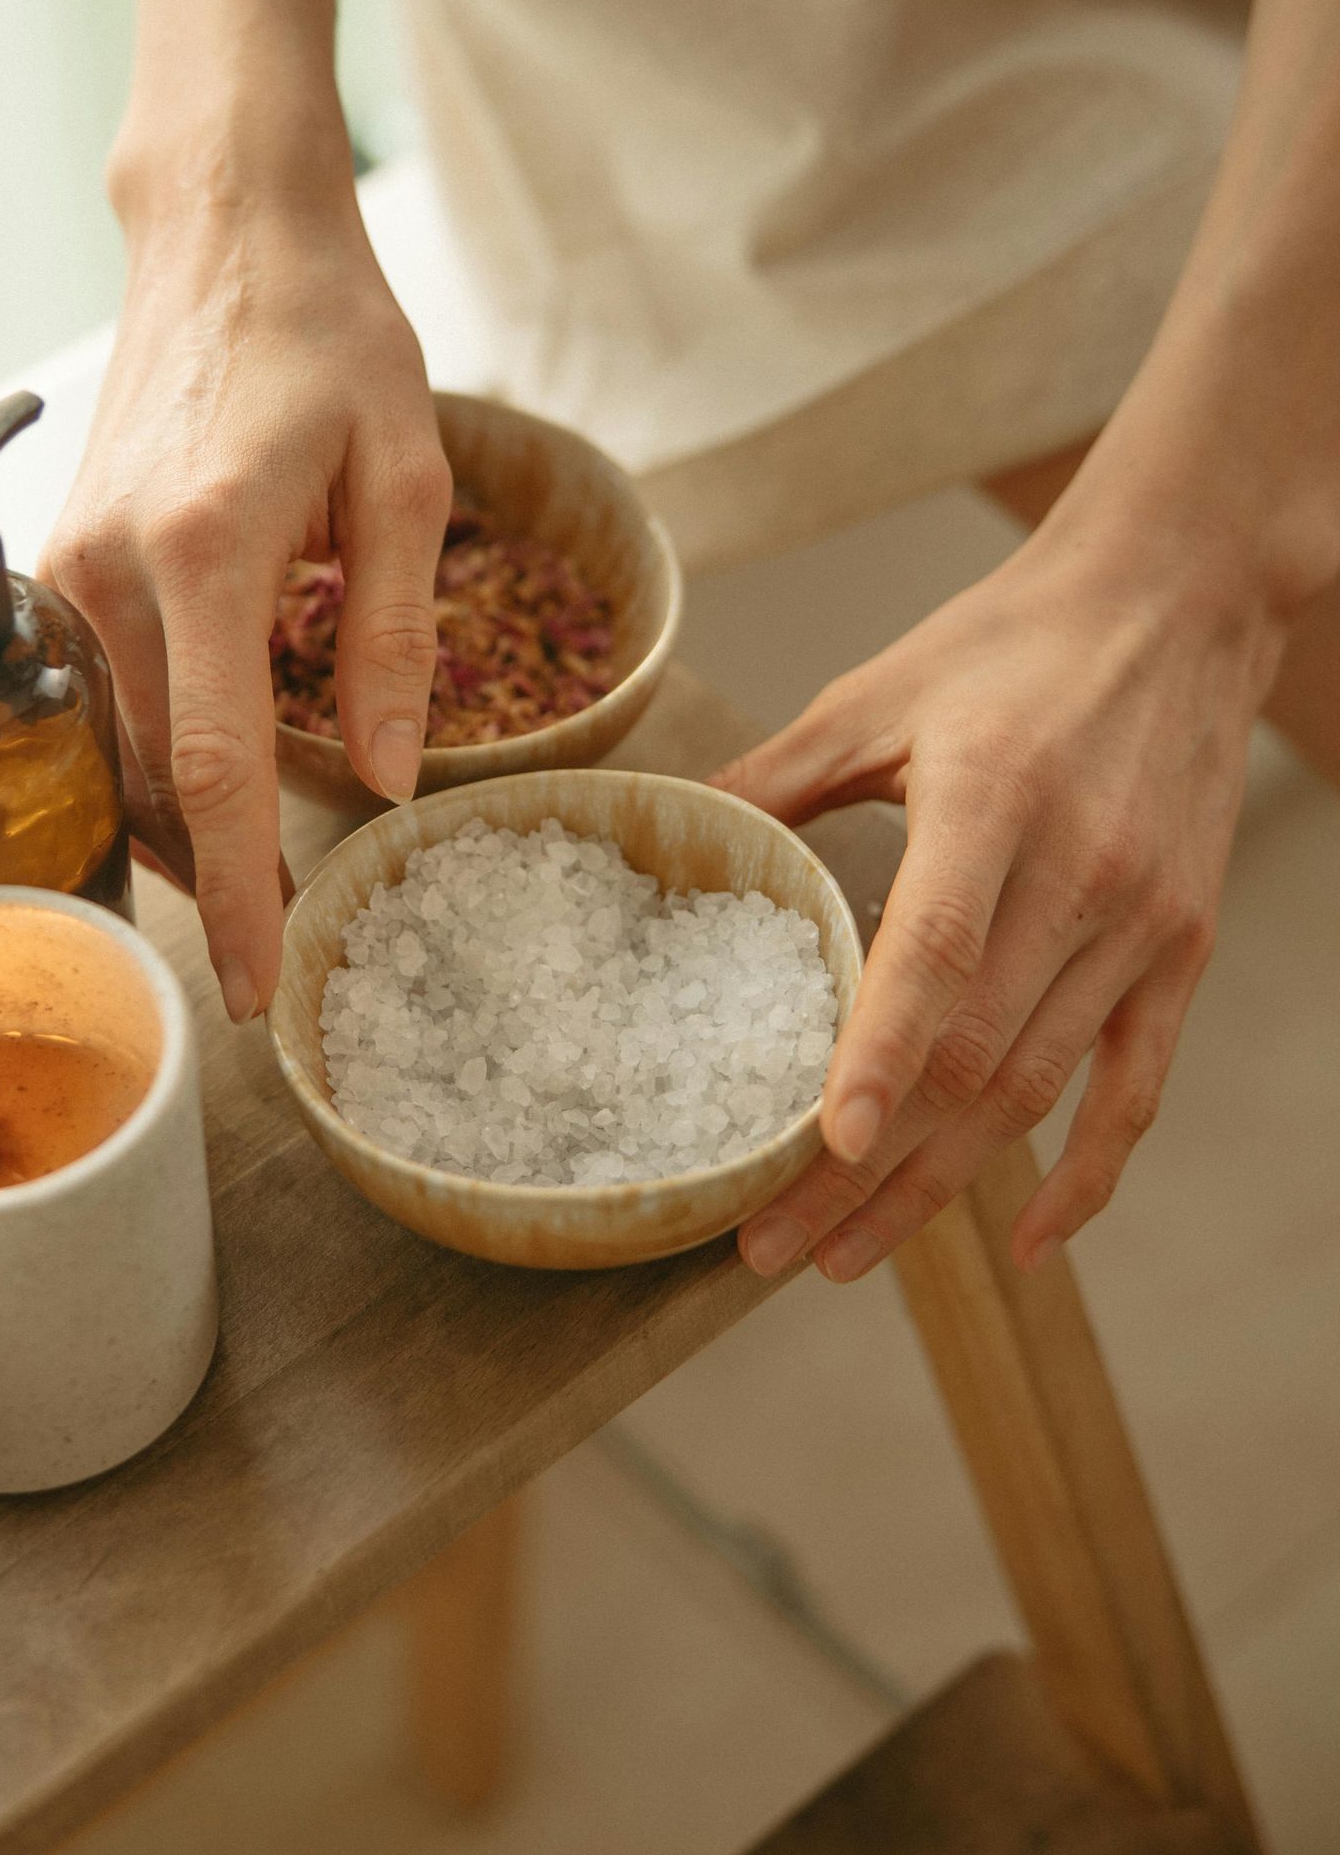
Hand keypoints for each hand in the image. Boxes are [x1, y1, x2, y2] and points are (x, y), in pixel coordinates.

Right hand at [42, 157, 448, 1022]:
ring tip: (257, 894)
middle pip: (156, 781)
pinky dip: (155, 759)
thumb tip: (390, 781)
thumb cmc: (330, 339)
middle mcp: (112, 569)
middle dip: (218, 883)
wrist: (224, 237)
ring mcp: (70, 565)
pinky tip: (213, 792)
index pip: (214, 768)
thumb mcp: (405, 480)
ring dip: (182, 831)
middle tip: (283, 962)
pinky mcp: (63, 558)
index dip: (240, 894)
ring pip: (122, 750)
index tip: (261, 990)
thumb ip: (396, 639)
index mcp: (207, 549)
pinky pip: (106, 695)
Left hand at [715, 515, 1282, 1280]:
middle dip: (868, 1170)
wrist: (1178, 601)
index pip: (935, 950)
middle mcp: (1081, 872)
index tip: (824, 1148)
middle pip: (973, 1056)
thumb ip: (776, 778)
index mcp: (992, 797)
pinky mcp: (1183, 949)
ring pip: (1036, 1091)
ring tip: (847, 1253)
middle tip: (774, 1247)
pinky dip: (1084, 1178)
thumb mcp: (876, 691)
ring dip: (942, 1190)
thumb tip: (670, 832)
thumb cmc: (1011, 643)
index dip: (880, 1056)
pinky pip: (1136, 1090)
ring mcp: (1142, 923)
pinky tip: (1022, 1240)